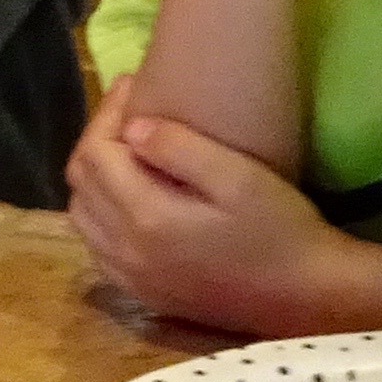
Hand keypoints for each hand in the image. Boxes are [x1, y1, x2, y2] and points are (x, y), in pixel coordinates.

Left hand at [68, 100, 344, 333]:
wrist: (301, 297)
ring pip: (81, 215)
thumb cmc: (278, 230)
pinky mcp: (142, 293)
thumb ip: (182, 149)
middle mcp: (124, 250)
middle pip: (80, 182)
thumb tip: (133, 128)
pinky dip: (100, 214)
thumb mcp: (238, 178)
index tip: (132, 84)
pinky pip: (97, 246)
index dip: (107, 112)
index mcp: (145, 217)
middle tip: (129, 112)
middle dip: (97, 138)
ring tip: (126, 149)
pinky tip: (128, 198)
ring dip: (94, 176)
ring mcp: (130, 276)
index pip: (96, 153)